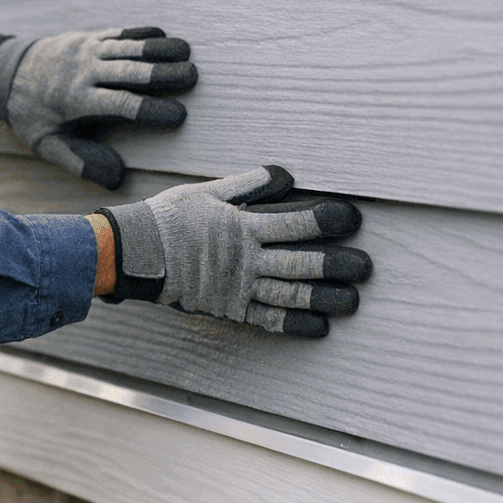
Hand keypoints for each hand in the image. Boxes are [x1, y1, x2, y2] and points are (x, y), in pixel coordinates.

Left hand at [0, 27, 196, 188]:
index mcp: (75, 100)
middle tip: (194, 77)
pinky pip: (119, 33)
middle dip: (163, 74)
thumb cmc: (32, 114)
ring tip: (188, 52)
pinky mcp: (89, 37)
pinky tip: (164, 35)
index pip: (120, 105)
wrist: (7, 71)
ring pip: (127, 48)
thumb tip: (116, 178)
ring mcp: (86, 50)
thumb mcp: (46, 144)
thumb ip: (79, 161)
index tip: (179, 116)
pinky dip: (142, 34)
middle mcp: (83, 71)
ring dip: (159, 50)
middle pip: (129, 71)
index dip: (151, 110)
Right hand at [100, 166, 370, 336]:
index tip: (352, 219)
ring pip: (288, 294)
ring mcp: (238, 287)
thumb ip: (249, 184)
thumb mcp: (208, 191)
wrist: (136, 253)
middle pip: (299, 263)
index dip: (326, 220)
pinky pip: (266, 319)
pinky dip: (293, 324)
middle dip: (336, 265)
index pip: (294, 222)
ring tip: (353, 301)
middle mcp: (245, 259)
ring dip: (323, 298)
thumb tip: (286, 175)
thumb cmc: (171, 217)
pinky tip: (319, 327)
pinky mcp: (230, 307)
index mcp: (242, 226)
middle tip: (367, 267)